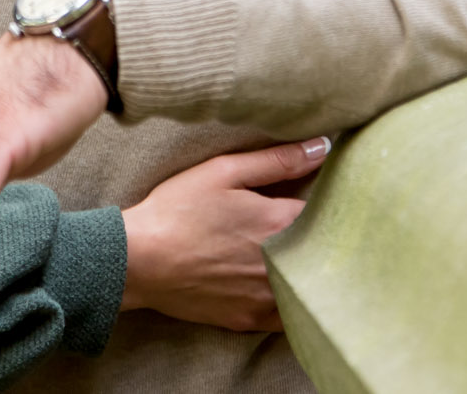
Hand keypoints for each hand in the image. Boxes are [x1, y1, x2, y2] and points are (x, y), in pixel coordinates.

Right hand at [119, 138, 331, 330]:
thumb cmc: (178, 210)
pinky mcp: (250, 320)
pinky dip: (288, 302)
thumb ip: (278, 160)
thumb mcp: (225, 171)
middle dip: (320, 239)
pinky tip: (277, 286)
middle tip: (308, 228)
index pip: (327, 213)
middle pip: (323, 253)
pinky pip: (287, 317)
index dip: (326, 205)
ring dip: (307, 272)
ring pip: (307, 287)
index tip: (320, 200)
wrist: (138, 261)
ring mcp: (267, 298)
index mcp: (281, 223)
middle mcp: (282, 265)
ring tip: (292, 255)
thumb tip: (323, 147)